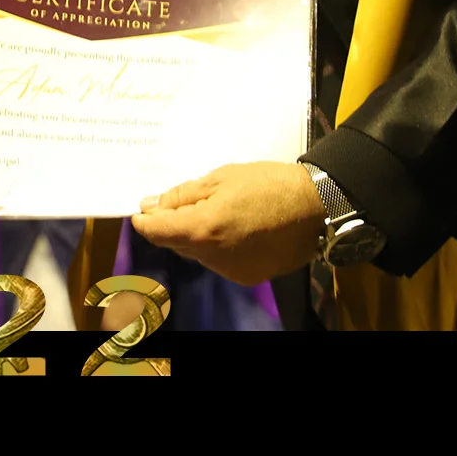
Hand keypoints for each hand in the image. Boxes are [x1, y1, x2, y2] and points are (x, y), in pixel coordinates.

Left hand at [129, 161, 324, 284]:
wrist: (315, 207)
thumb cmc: (267, 184)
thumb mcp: (220, 178)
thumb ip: (181, 195)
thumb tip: (150, 206)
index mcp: (203, 229)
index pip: (157, 233)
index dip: (144, 221)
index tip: (141, 211)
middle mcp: (212, 257)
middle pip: (176, 244)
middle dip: (173, 225)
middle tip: (184, 202)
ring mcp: (230, 271)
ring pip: (197, 254)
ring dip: (196, 237)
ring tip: (217, 212)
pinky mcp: (247, 277)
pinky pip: (218, 262)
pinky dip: (217, 247)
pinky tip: (234, 229)